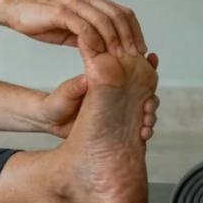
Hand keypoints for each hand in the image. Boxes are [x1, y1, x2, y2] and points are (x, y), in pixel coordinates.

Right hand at [2, 0, 147, 59]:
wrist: (14, 11)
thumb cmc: (40, 20)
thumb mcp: (69, 28)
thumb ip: (88, 33)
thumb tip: (105, 49)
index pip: (122, 12)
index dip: (135, 31)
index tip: (141, 50)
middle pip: (119, 15)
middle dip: (131, 37)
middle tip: (136, 56)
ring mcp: (73, 3)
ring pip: (105, 21)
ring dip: (115, 41)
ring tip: (120, 58)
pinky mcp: (61, 11)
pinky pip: (85, 26)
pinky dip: (95, 41)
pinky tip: (99, 53)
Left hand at [37, 53, 160, 139]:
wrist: (50, 123)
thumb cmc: (55, 104)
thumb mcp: (64, 95)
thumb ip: (74, 88)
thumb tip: (87, 79)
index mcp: (105, 84)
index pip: (130, 75)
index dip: (145, 70)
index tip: (152, 67)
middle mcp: (114, 97)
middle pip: (143, 94)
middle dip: (151, 99)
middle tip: (148, 105)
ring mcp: (118, 113)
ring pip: (143, 112)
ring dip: (150, 116)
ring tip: (146, 122)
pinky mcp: (118, 129)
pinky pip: (136, 129)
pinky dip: (144, 131)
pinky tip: (143, 134)